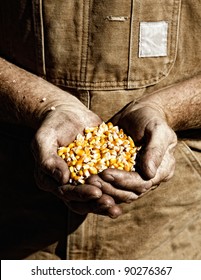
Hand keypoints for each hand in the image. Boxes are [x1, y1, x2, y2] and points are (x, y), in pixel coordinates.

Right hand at [31, 102, 120, 217]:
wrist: (68, 113)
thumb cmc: (52, 126)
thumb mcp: (43, 140)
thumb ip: (48, 160)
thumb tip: (62, 180)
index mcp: (52, 180)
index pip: (66, 193)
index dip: (81, 195)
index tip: (96, 192)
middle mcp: (68, 183)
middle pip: (82, 200)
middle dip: (97, 204)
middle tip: (111, 204)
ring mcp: (84, 177)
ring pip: (95, 195)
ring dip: (107, 200)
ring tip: (119, 205)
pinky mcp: (97, 169)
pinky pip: (107, 180)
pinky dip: (116, 185)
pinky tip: (128, 187)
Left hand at [86, 101, 176, 200]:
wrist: (138, 113)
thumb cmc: (150, 118)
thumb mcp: (157, 129)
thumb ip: (155, 150)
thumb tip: (149, 173)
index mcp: (162, 170)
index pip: (142, 182)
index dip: (123, 180)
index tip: (105, 173)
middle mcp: (149, 178)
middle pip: (129, 193)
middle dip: (109, 188)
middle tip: (90, 181)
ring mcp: (134, 178)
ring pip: (119, 193)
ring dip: (102, 189)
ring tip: (86, 181)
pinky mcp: (121, 175)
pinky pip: (110, 185)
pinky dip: (99, 185)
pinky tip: (85, 180)